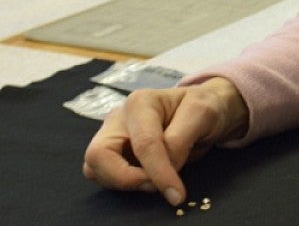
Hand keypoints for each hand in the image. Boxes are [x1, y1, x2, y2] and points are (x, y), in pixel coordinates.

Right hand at [82, 77, 248, 205]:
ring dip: (122, 183)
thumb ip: (181, 139)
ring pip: (95, 168)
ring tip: (154, 182)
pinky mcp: (113, 153)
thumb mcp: (202, 114)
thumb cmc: (203, 108)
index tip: (176, 194)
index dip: (159, 173)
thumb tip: (166, 168)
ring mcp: (112, 135)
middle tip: (155, 186)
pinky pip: (103, 175)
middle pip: (99, 155)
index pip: (144, 144)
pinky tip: (146, 180)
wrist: (203, 110)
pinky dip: (120, 184)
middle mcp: (119, 118)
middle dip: (125, 179)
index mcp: (141, 103)